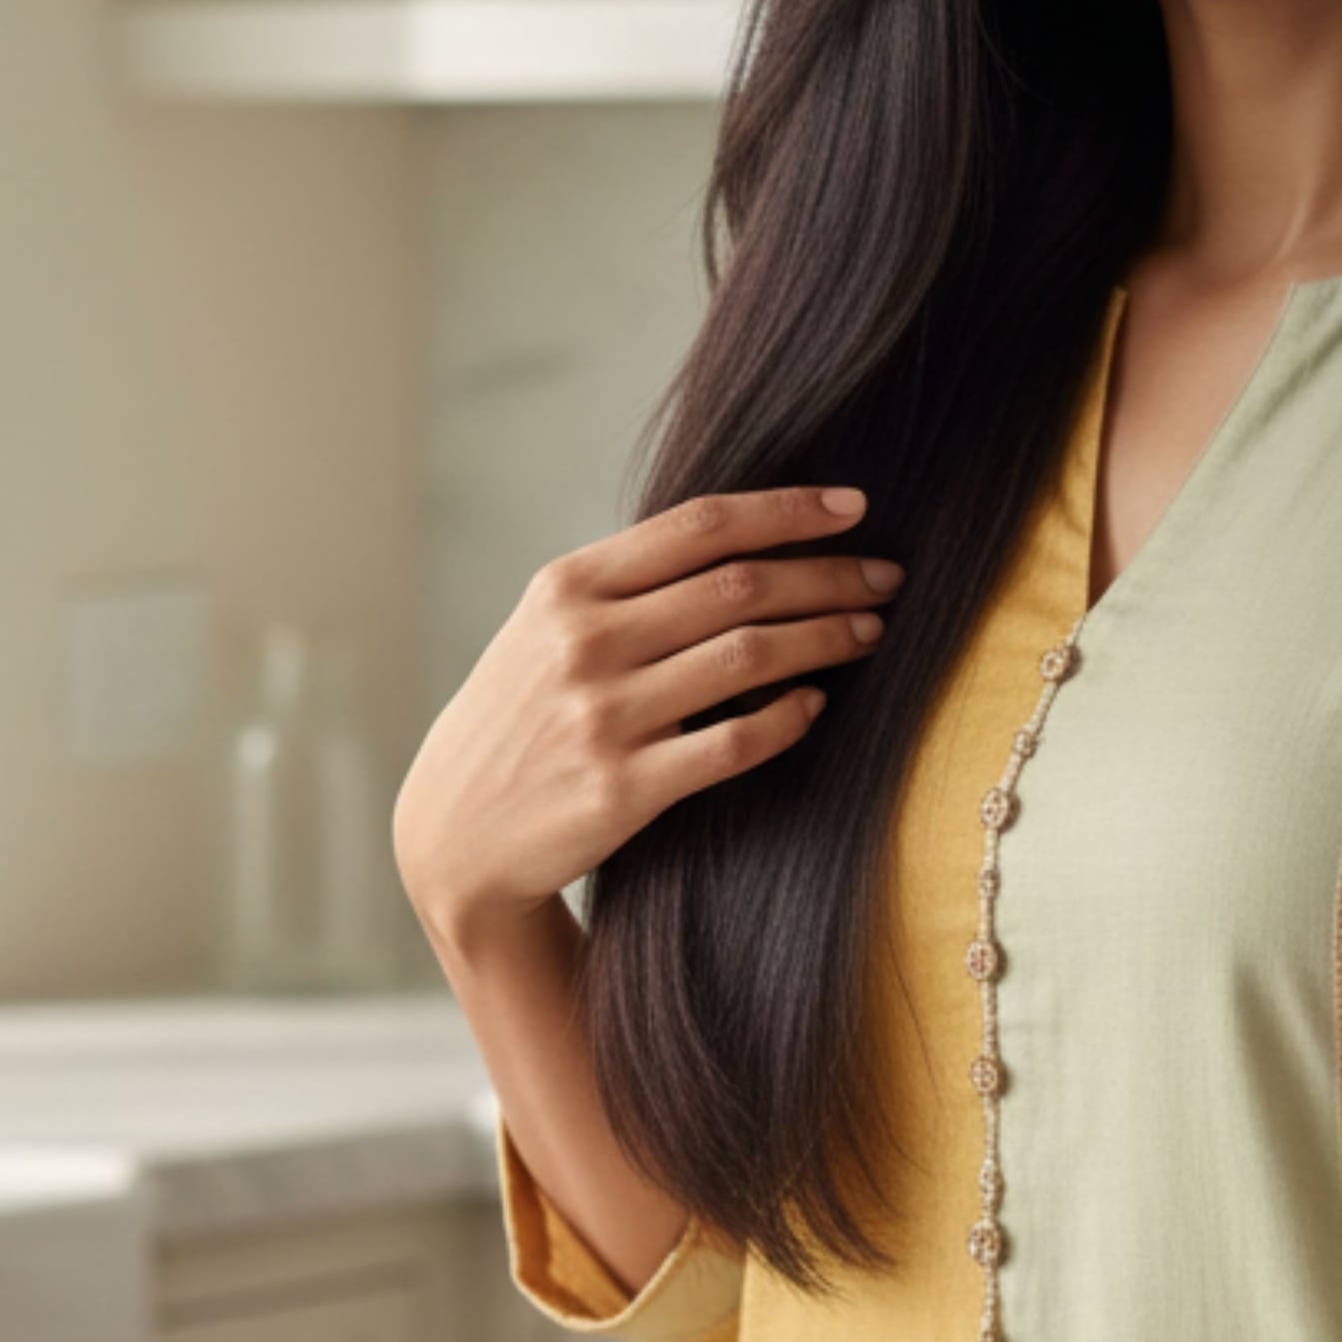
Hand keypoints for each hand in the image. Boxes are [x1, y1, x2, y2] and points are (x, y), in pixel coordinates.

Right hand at [394, 485, 902, 948]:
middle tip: (887, 576)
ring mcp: (603, 716)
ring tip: (870, 631)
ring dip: (827, 637)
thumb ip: (626, 585)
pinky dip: (789, 717)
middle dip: (829, 575)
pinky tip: (816, 703)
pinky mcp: (625, 789)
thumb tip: (746, 540)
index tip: (853, 506)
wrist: (454, 835)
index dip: (788, 510)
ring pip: (750, 656)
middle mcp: (584, 643)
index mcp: (567, 587)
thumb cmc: (519, 718)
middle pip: (739, 585)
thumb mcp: (545, 631)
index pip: (699, 525)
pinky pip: (735, 742)